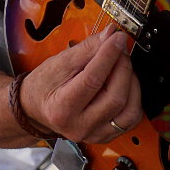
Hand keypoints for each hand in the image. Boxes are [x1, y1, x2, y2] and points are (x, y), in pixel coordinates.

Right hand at [20, 25, 142, 143]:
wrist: (35, 107)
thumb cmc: (44, 85)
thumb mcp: (59, 62)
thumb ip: (87, 48)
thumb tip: (110, 34)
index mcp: (62, 109)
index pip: (93, 80)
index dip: (108, 55)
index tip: (117, 38)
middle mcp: (79, 127)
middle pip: (114, 97)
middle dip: (122, 67)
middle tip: (120, 48)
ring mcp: (94, 134)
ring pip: (129, 111)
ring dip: (131, 82)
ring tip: (122, 65)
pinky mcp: (106, 135)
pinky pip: (131, 118)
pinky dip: (134, 97)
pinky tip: (125, 83)